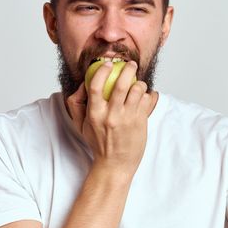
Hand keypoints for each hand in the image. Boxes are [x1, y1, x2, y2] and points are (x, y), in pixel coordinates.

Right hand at [65, 61, 155, 175]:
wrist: (115, 164)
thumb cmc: (98, 143)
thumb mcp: (82, 126)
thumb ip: (77, 105)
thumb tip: (83, 84)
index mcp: (95, 114)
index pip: (96, 86)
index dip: (102, 71)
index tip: (107, 64)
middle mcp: (112, 115)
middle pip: (121, 84)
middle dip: (127, 69)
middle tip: (131, 64)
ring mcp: (128, 119)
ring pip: (138, 90)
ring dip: (140, 83)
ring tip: (139, 84)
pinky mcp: (140, 122)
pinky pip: (148, 100)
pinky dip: (149, 95)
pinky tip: (146, 96)